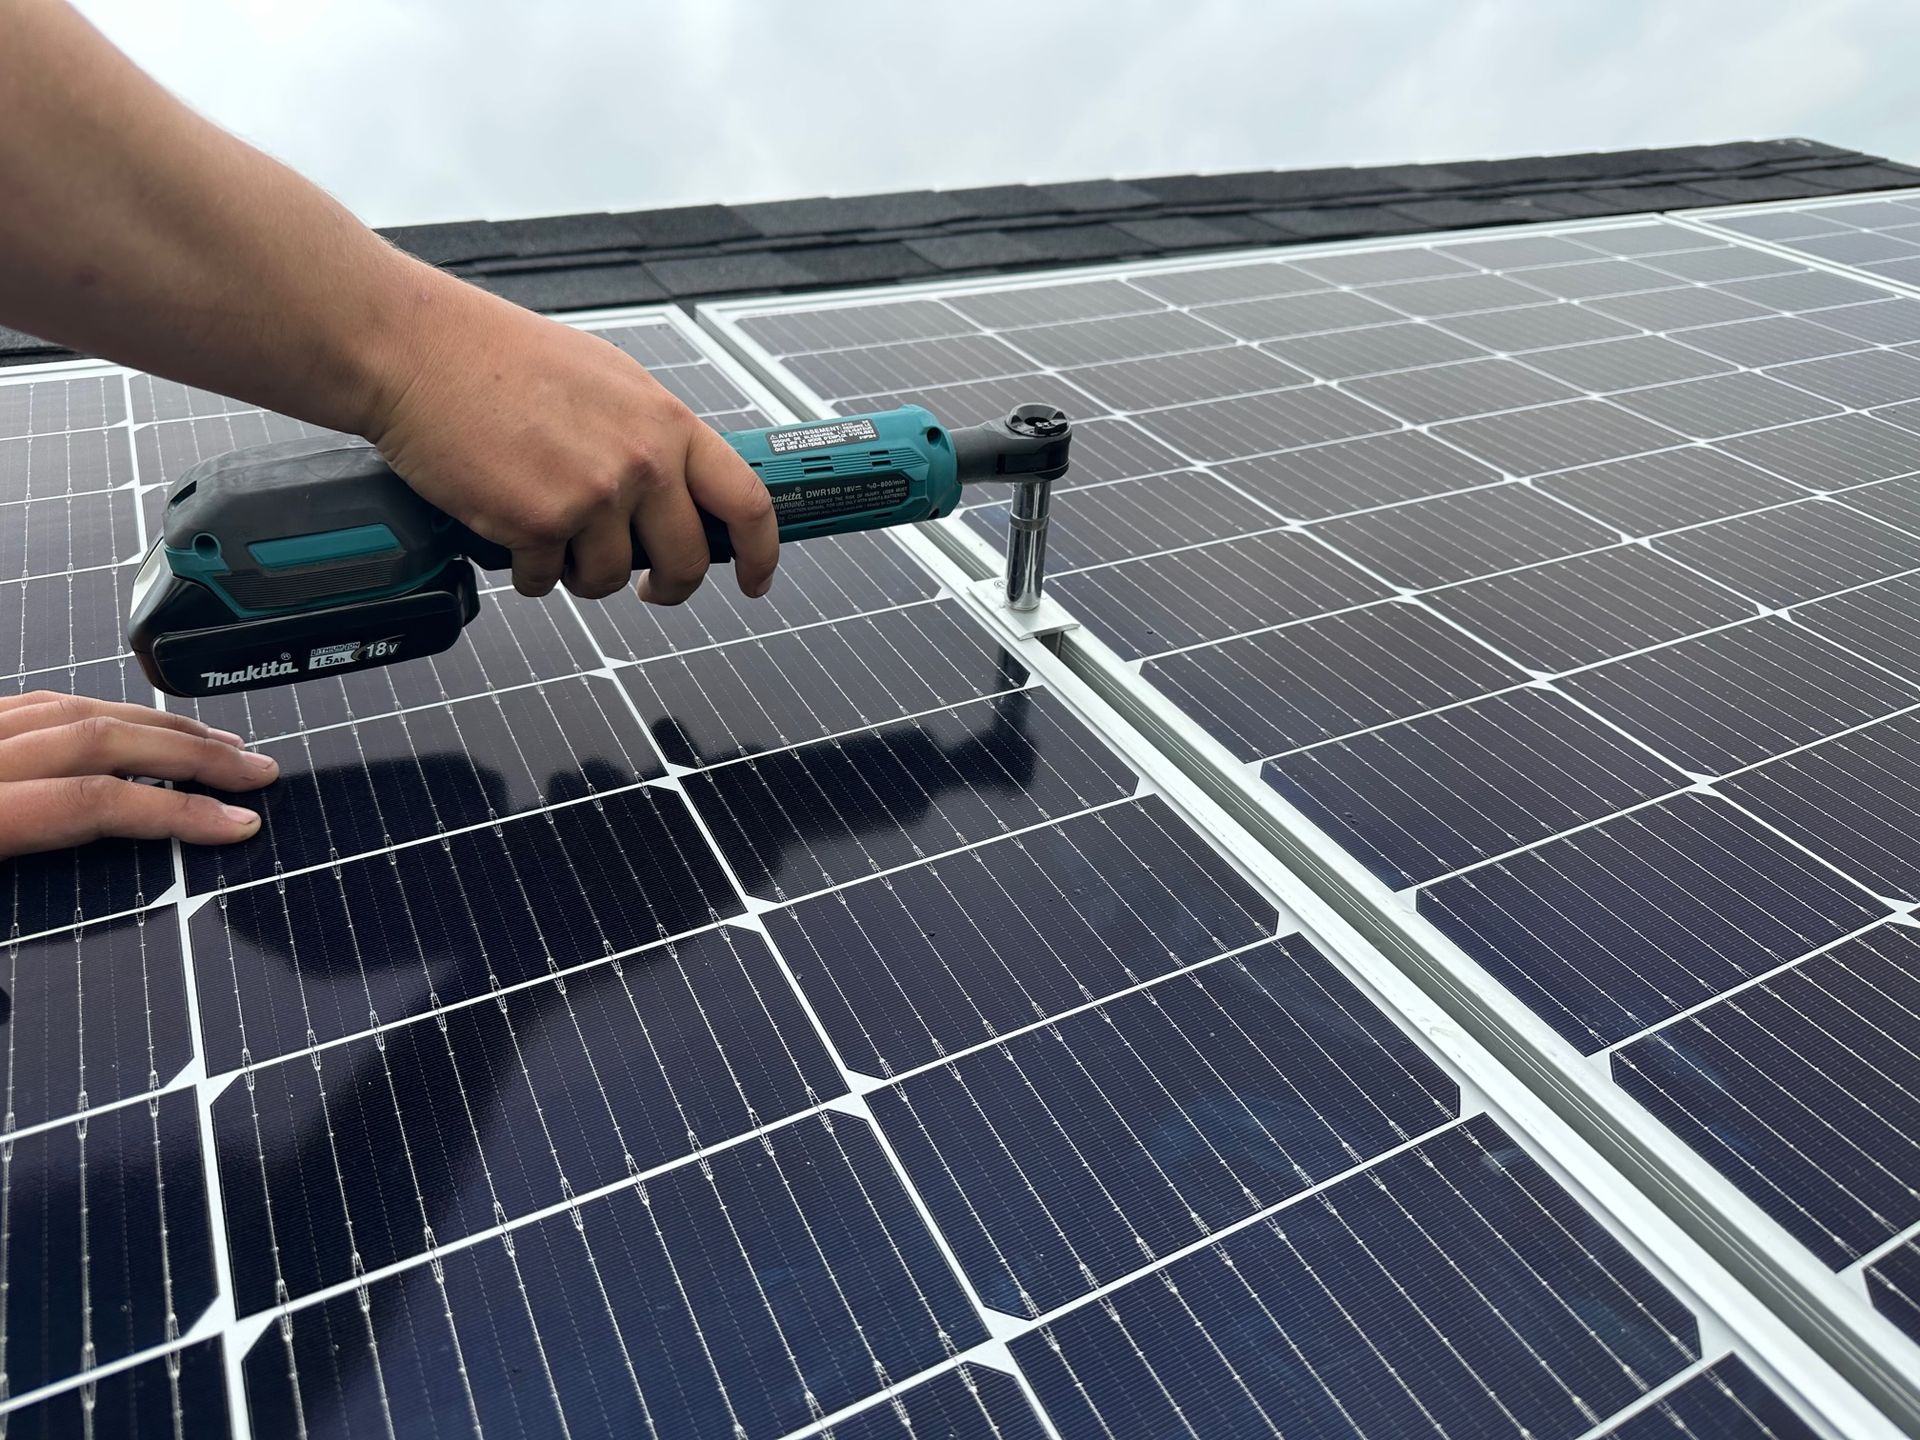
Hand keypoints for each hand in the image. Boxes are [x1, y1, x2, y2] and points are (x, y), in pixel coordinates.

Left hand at [0, 691, 277, 857]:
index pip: (93, 801)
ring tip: (214, 743)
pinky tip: (129, 722)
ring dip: (155, 725)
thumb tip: (135, 868)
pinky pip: (36, 703)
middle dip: (191, 754)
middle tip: (253, 770)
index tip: (235, 823)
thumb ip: (46, 879)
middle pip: (98, 738)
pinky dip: (96, 709)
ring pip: (72, 708)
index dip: (176, 810)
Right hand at [364, 278, 776, 605]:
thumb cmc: (499, 358)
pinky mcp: (538, 524)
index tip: (757, 578)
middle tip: (647, 586)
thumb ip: (650, 435)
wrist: (418, 350)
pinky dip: (527, 570)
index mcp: (665, 422)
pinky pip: (547, 581)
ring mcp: (592, 495)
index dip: (763, 551)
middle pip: (688, 561)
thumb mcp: (607, 380)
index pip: (746, 500)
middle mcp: (640, 460)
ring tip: (551, 534)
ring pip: (611, 578)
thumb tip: (678, 491)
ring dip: (581, 573)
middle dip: (668, 586)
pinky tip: (506, 528)